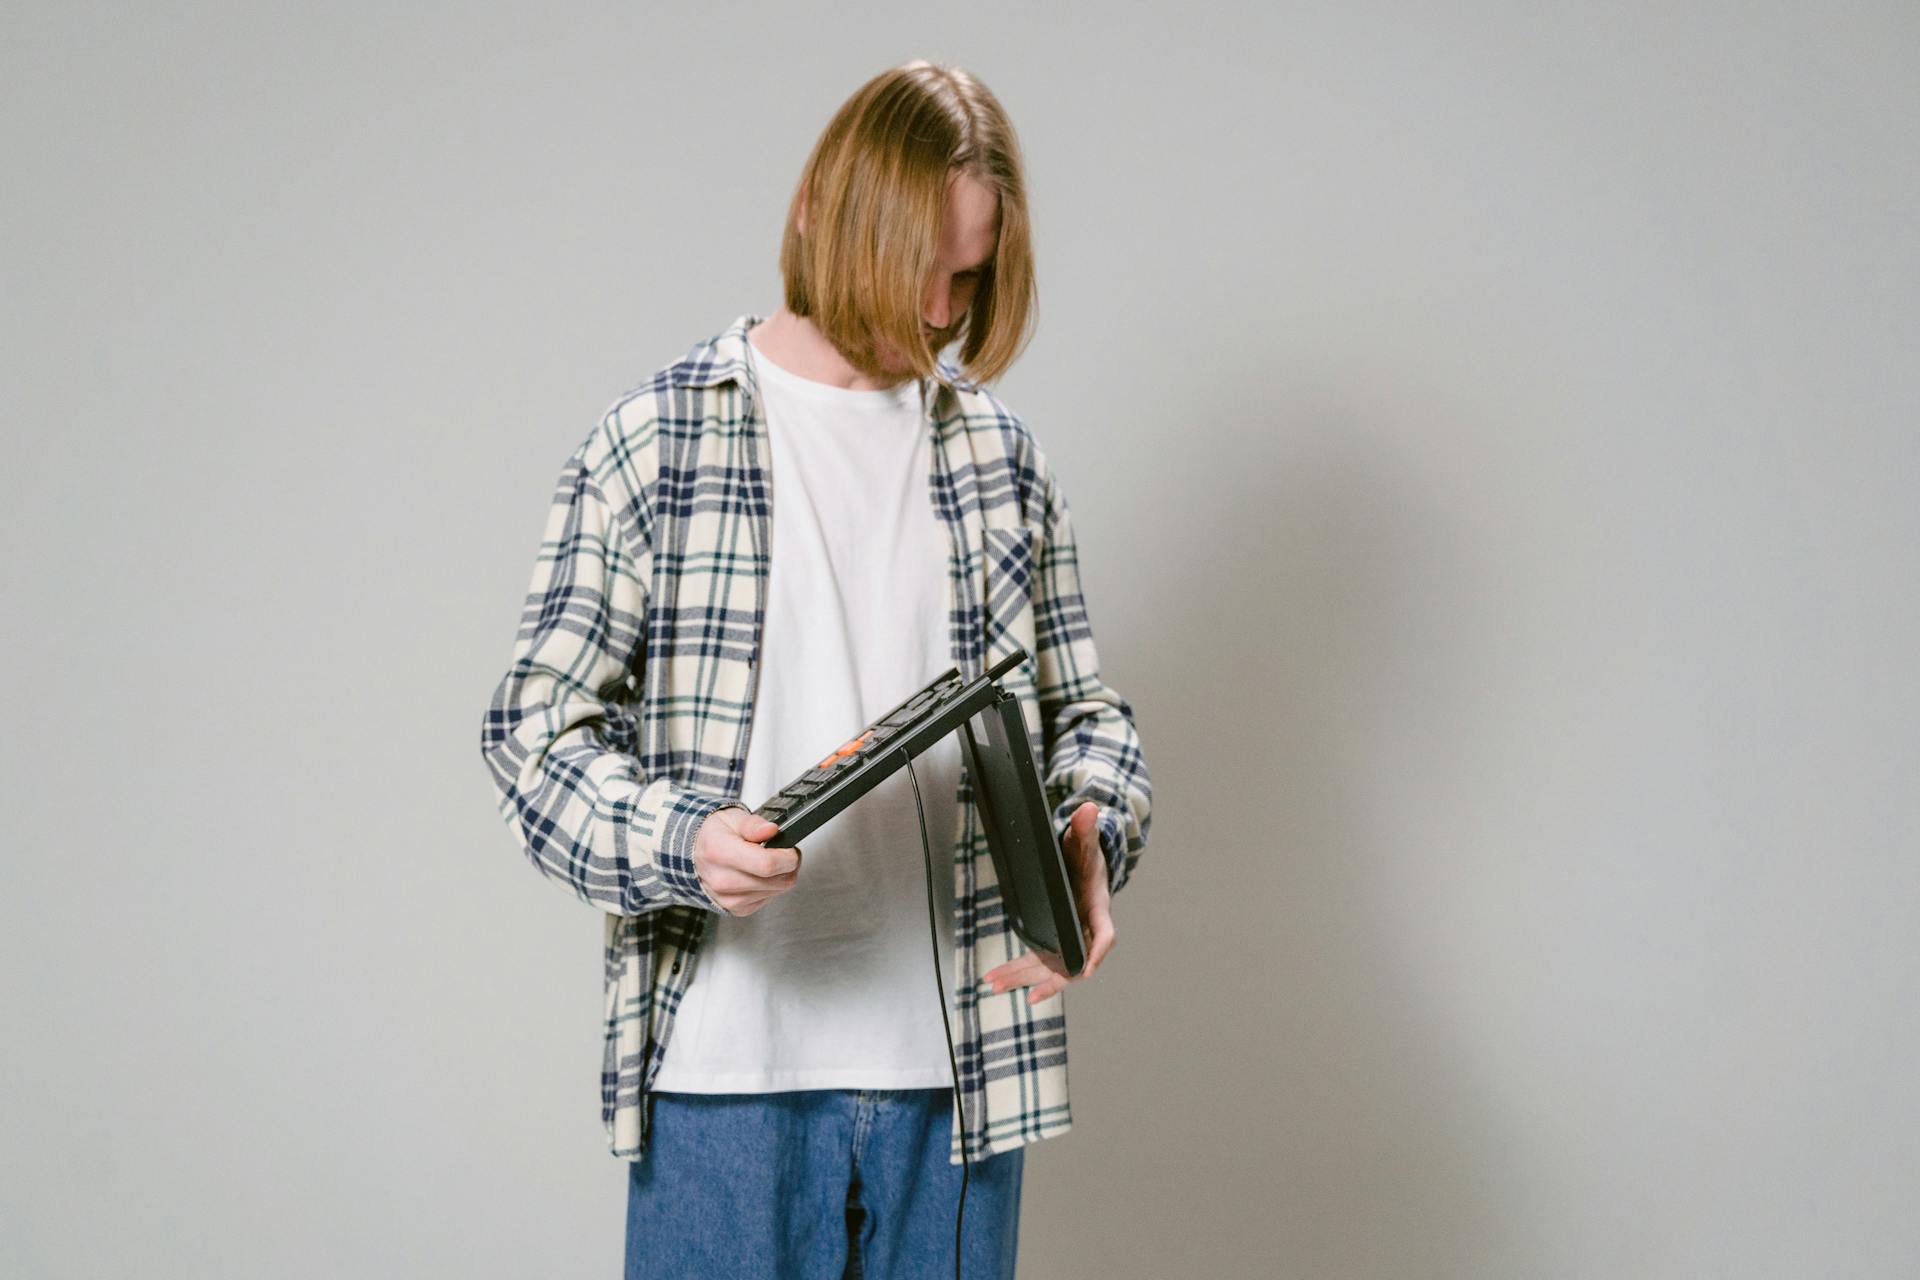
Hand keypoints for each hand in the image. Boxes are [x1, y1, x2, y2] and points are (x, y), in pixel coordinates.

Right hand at [693, 807, 800, 916]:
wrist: (694, 855)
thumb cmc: (713, 835)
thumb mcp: (732, 818)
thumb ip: (754, 824)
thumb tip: (771, 830)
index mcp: (720, 853)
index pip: (766, 864)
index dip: (787, 856)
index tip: (790, 849)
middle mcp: (722, 881)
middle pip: (776, 881)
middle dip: (789, 865)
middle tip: (782, 853)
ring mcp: (729, 898)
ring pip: (777, 892)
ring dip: (780, 876)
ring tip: (768, 861)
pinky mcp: (736, 909)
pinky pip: (768, 900)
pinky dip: (770, 887)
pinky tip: (758, 875)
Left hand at [981, 801, 1114, 1003]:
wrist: (1087, 870)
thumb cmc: (1088, 859)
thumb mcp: (1086, 842)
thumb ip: (1086, 828)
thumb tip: (1088, 808)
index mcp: (1098, 908)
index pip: (1104, 935)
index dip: (1096, 953)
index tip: (1087, 970)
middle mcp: (1086, 931)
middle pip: (1071, 962)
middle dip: (1048, 979)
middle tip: (1026, 992)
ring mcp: (1071, 940)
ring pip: (1050, 968)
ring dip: (1022, 979)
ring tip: (993, 986)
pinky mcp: (1056, 944)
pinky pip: (1040, 964)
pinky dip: (1021, 974)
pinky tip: (1000, 984)